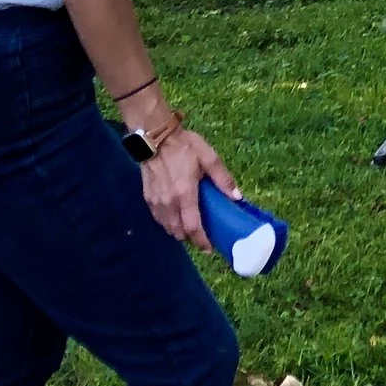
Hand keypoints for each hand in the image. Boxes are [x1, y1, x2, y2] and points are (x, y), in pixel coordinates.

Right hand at [141, 128, 238, 250]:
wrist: (155, 137)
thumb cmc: (185, 146)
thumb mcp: (209, 158)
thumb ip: (223, 179)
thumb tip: (237, 197)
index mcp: (185, 195)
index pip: (192, 228)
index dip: (201, 241)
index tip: (209, 249)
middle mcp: (169, 203)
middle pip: (179, 232)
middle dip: (191, 238)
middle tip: (202, 235)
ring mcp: (156, 202)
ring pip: (167, 228)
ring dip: (178, 231)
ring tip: (190, 226)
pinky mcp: (147, 198)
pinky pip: (158, 219)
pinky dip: (168, 222)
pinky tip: (176, 216)